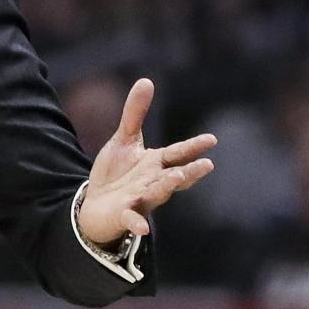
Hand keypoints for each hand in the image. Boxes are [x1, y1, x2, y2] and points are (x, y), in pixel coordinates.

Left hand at [77, 78, 216, 245]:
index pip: (177, 153)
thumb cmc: (117, 172)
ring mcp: (142, 199)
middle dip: (189, 171)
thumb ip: (134, 113)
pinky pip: (133, 219)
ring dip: (167, 187)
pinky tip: (143, 228)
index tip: (211, 140)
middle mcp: (154, 182)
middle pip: (174, 176)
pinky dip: (137, 223)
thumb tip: (146, 80)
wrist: (97, 204)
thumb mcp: (124, 140)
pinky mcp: (126, 214)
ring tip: (178, 178)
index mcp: (156, 163)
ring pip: (158, 194)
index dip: (193, 147)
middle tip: (206, 165)